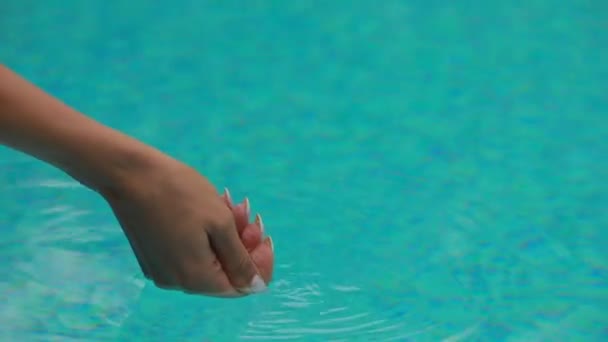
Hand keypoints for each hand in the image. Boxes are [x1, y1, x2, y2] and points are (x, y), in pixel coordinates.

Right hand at [103, 157, 273, 296]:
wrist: (130, 174)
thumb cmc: (180, 193)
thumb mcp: (221, 223)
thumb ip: (240, 260)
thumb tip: (255, 288)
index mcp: (196, 278)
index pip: (242, 286)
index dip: (259, 262)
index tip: (263, 234)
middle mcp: (177, 283)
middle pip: (225, 273)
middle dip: (242, 244)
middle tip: (246, 213)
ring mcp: (162, 271)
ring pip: (209, 260)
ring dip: (225, 236)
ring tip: (228, 205)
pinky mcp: (153, 257)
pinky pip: (190, 254)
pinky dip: (205, 236)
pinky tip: (206, 209)